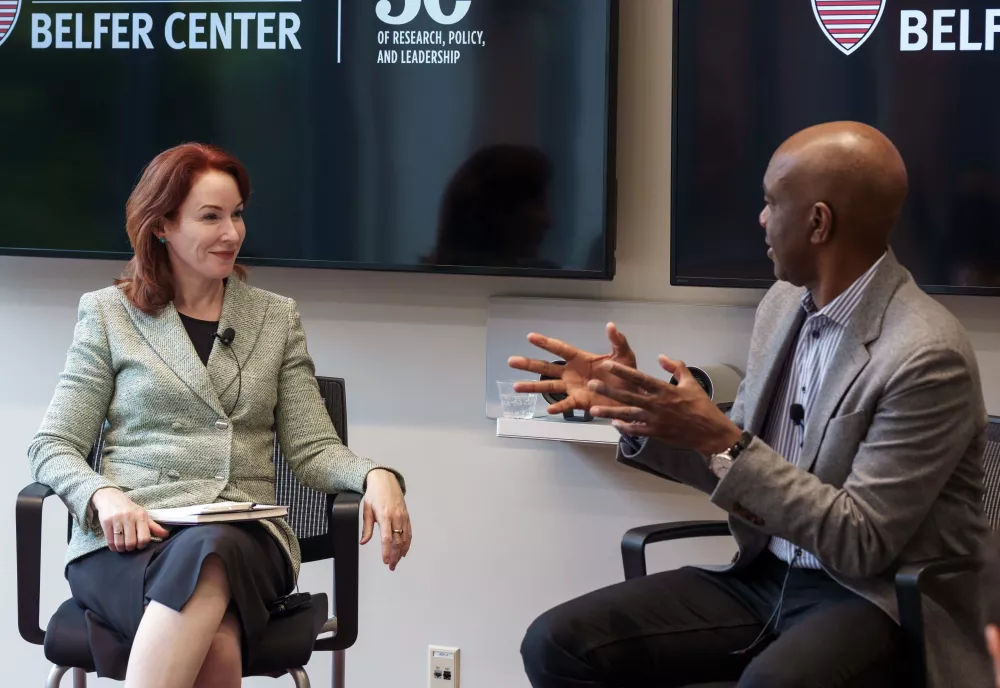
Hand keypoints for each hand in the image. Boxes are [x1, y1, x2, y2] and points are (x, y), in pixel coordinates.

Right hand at [91, 487, 169, 552]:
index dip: (142, 545)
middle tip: (130, 546)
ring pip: (120, 544)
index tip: (140, 544)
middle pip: (132, 543)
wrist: (110, 497)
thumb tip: (166, 535)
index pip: (144, 538)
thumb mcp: (143, 514)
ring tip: (123, 546)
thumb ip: (154, 526)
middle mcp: (129, 518)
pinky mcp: (106, 523)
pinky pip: (110, 541)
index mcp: (141, 516)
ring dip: (121, 548)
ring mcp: (117, 520)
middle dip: (131, 548)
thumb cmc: (129, 509)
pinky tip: (115, 545)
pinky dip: (113, 547)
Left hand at [361, 469, 410, 570]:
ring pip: (405, 538)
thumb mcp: (366, 509)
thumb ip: (366, 527)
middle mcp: (396, 516)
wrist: (384, 479)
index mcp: (384, 515)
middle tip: (392, 566)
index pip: (387, 538)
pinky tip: (405, 550)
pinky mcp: (407, 515)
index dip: (386, 552)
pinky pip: (409, 532)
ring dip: (402, 551)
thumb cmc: (374, 493)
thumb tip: (364, 541)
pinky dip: (408, 542)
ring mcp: (403, 516)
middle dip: (395, 555)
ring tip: (397, 561)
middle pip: (398, 541)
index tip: (385, 561)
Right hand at [507, 323, 637, 414]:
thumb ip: (618, 341)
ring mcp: (573, 388)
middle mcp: (572, 373)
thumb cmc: (627, 374)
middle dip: (529, 364)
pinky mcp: (580, 402)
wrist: (634, 396)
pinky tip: (548, 410)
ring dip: (532, 386)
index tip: (530, 336)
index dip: (545, 343)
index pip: (559, 349)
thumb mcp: (625, 355)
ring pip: (549, 386)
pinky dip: (558, 407)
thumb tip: (611, 325)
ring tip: (516, 387)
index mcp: (580, 359)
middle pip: (546, 367)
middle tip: (511, 361)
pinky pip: (566, 405)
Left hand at [588, 356, 741, 454]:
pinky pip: (636, 430)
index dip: (623, 371)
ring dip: (609, 412)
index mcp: (665, 390)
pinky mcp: (655, 433)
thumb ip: (676, 367)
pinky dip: (624, 427)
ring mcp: (655, 420)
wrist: (710, 432)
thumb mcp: (691, 382)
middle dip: (609, 390)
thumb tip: (661, 356)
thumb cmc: (702, 406)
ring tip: (593, 410)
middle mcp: (657, 404)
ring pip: (628, 415)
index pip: (640, 378)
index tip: (608, 365)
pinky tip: (613, 423)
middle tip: (592, 384)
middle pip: (628, 396)